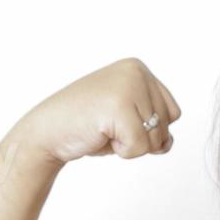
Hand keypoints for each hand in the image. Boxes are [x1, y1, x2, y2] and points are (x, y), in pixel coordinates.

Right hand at [16, 57, 182, 164]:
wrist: (46, 132)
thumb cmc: (86, 126)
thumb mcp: (128, 119)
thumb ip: (154, 125)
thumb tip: (168, 142)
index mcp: (138, 68)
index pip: (172, 113)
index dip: (148, 128)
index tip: (118, 120)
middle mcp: (136, 71)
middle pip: (166, 126)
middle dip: (139, 137)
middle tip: (108, 126)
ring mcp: (128, 86)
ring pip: (155, 138)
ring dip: (129, 144)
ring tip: (104, 129)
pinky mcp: (119, 106)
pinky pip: (140, 147)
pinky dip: (121, 151)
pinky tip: (101, 135)